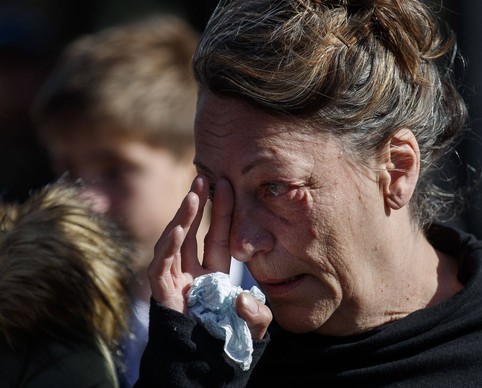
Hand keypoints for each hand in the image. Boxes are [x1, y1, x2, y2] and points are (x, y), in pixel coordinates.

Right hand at [147, 175, 271, 338]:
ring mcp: (175, 281)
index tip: (228, 186)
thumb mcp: (253, 330)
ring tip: (193, 193)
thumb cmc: (227, 349)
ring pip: (175, 241)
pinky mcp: (161, 292)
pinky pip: (161, 264)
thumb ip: (257, 315)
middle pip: (195, 232)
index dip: (221, 212)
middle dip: (199, 205)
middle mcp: (193, 274)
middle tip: (205, 177)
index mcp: (214, 276)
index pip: (217, 237)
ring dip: (183, 217)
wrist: (202, 371)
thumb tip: (244, 300)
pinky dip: (168, 245)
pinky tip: (178, 226)